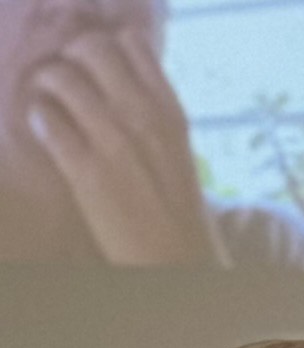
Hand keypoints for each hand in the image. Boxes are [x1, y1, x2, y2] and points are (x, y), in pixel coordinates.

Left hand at [24, 29, 226, 267]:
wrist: (183, 269)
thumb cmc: (182, 219)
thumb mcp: (178, 156)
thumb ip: (152, 120)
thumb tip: (117, 93)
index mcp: (171, 114)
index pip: (130, 44)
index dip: (105, 50)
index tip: (100, 72)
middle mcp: (143, 118)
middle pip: (90, 49)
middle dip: (71, 62)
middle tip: (69, 87)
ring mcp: (113, 141)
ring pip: (59, 77)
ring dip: (47, 88)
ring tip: (53, 109)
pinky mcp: (84, 169)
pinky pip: (45, 118)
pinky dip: (41, 120)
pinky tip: (51, 136)